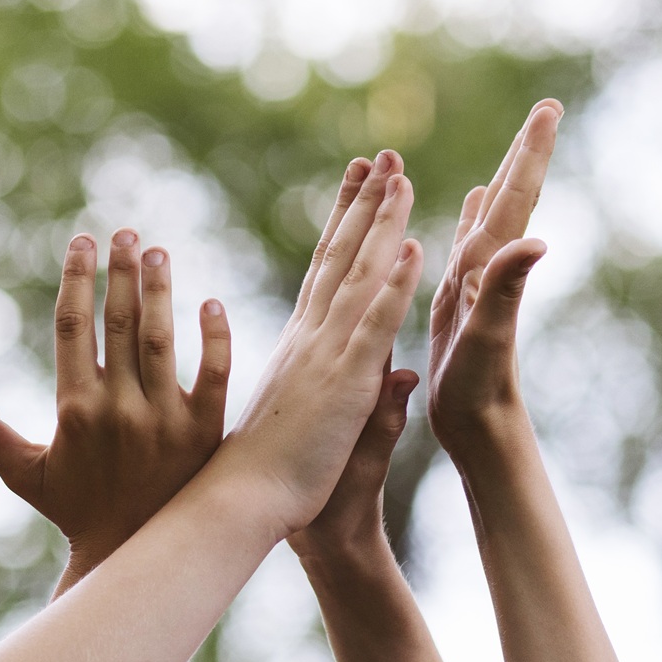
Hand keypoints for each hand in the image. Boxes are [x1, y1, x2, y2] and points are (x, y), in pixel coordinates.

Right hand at [0, 231, 230, 575]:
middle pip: (120, 322)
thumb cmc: (74, 510)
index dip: (77, 278)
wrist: (134, 555)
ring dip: (160, 291)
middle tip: (126, 233)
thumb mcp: (23, 472)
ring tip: (158, 252)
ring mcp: (166, 420)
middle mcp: (120, 409)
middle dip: (121, 271)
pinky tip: (210, 304)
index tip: (83, 242)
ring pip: (163, 340)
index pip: (74, 326)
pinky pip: (216, 375)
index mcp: (76, 409)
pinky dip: (215, 338)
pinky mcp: (204, 433)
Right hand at [216, 151, 422, 538]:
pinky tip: (413, 246)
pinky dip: (393, 284)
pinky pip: (374, 323)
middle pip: (341, 256)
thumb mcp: (334, 425)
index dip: (345, 223)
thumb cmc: (281, 474)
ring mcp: (328, 354)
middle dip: (364, 203)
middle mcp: (313, 337)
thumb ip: (371, 398)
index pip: (327, 270)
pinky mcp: (346, 380)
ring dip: (381, 223)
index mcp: (305, 344)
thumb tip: (402, 375)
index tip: (357, 182)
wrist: (248, 504)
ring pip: (359, 275)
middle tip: (381, 157)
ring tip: (399, 177)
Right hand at [428, 100, 561, 455]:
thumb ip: (508, 287)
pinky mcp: (461, 300)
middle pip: (511, 199)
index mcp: (492, 268)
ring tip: (515, 144)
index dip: (530, 153)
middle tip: (547, 110)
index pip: (516, 199)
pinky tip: (473, 201)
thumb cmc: (480, 392)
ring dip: (502, 178)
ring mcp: (477, 284)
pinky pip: (469, 243)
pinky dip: (474, 215)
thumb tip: (537, 240)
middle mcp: (490, 270)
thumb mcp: (489, 337)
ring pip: (492, 216)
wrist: (478, 433)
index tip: (550, 108)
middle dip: (526, 153)